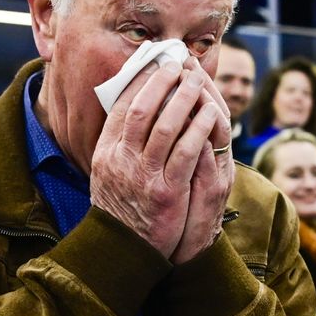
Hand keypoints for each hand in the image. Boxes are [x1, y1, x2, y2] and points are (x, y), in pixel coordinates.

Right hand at [89, 57, 225, 258]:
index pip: (120, 107)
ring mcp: (143, 176)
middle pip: (141, 110)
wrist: (124, 251)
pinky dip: (199, 129)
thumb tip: (129, 108)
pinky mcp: (167, 192)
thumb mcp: (107, 173)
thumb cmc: (122, 208)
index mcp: (105, 153)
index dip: (139, 82)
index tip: (154, 63)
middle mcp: (121, 161)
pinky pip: (187, 152)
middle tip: (177, 63)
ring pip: (166, 126)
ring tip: (196, 80)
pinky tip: (210, 113)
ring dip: (184, 98)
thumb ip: (117, 143)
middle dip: (161, 82)